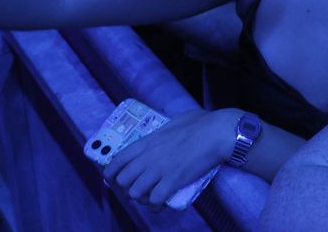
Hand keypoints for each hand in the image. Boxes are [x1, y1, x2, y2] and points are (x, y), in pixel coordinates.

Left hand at [105, 108, 237, 205]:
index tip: (112, 179)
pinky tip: (161, 204)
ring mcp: (159, 170)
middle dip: (128, 187)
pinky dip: (156, 205)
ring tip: (150, 197)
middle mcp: (148, 157)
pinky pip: (155, 201)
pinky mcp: (172, 182)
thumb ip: (162, 131)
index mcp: (146, 142)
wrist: (216, 133)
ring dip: (142, 198)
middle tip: (138, 188)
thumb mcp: (173, 122)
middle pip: (123, 180)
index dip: (111, 173)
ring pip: (136, 193)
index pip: (118, 160)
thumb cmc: (200, 123)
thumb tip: (164, 133)